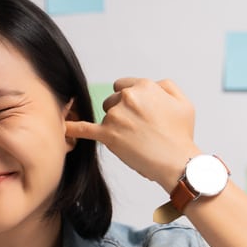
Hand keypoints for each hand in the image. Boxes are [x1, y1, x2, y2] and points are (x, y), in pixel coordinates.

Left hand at [66, 78, 198, 190]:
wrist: (176, 162)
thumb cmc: (181, 135)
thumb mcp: (183, 102)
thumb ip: (166, 87)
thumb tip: (153, 85)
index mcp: (144, 86)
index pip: (124, 86)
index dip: (131, 100)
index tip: (139, 113)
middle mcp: (128, 97)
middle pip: (113, 100)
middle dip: (122, 113)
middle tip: (140, 130)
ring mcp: (116, 116)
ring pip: (106, 116)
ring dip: (115, 126)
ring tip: (134, 140)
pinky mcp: (108, 135)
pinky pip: (85, 129)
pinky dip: (74, 128)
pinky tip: (63, 127)